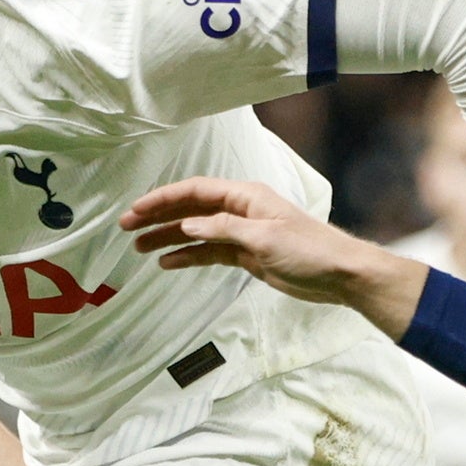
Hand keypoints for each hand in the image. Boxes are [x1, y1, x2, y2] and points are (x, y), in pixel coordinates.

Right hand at [119, 179, 425, 330]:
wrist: (339, 274)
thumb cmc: (309, 249)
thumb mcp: (264, 237)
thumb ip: (223, 229)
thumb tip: (187, 224)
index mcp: (245, 196)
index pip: (195, 191)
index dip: (163, 198)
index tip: (136, 209)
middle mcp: (240, 210)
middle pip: (190, 208)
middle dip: (158, 217)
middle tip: (126, 227)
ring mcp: (242, 232)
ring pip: (195, 231)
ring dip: (168, 238)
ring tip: (138, 247)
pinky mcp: (246, 254)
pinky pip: (209, 252)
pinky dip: (188, 256)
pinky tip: (166, 263)